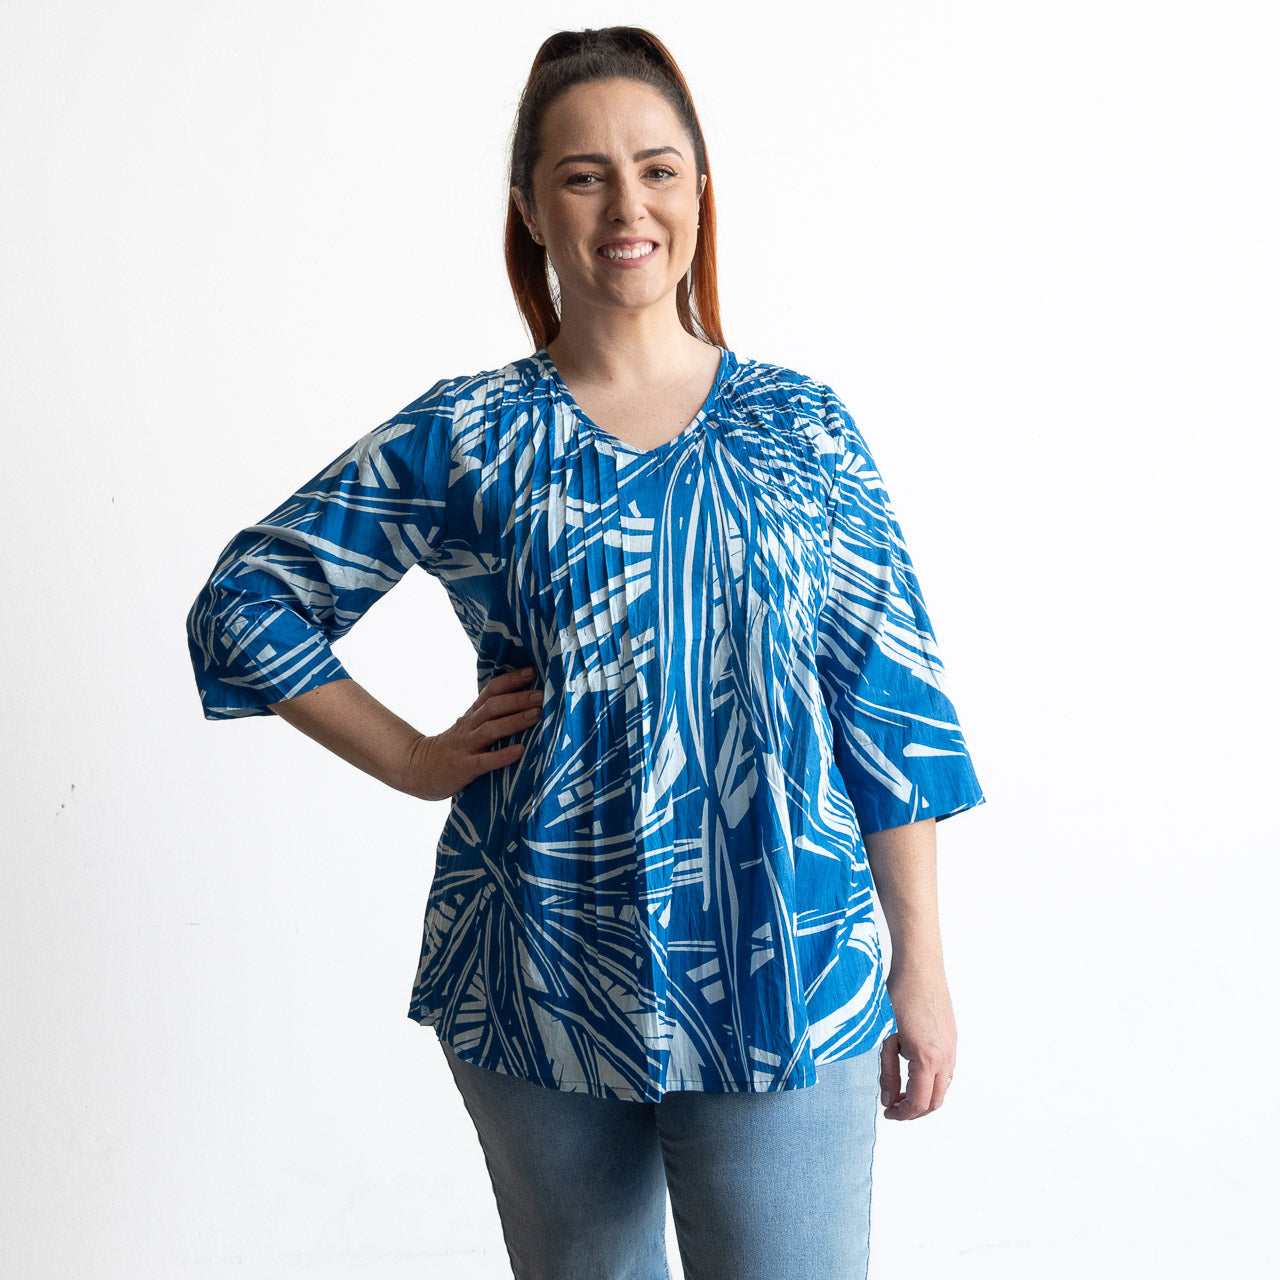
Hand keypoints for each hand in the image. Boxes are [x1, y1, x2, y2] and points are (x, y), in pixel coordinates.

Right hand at [406, 666, 543, 800]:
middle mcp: (469, 726)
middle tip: (541, 695)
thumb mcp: (468, 726)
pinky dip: (503, 755)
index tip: (532, 672)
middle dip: (518, 699)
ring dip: (514, 721)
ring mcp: (466, 746)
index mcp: (473, 714)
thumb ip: (490, 716)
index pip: (491, 691)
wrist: (419, 769)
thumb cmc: (453, 748)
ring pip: (490, 729)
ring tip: (536, 715)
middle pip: (493, 707)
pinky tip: (520, 751)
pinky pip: (485, 761)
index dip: (510, 680)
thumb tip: (524, 702)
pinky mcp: (464, 767)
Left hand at [879, 963, 956, 1119]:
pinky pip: (947, 1070)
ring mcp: (953, 1047)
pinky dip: (933, 1081)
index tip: (887, 1113)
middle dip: (915, 1111)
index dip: (902, 1114)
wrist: (918, 966)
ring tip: (902, 1091)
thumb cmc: (897, 996)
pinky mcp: (953, 1037)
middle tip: (894, 1108)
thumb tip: (888, 1100)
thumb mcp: (885, 1037)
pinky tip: (914, 1072)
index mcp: (927, 1058)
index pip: (919, 1102)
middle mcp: (946, 1057)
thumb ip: (887, 1072)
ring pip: (944, 1087)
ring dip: (925, 1096)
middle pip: (936, 1101)